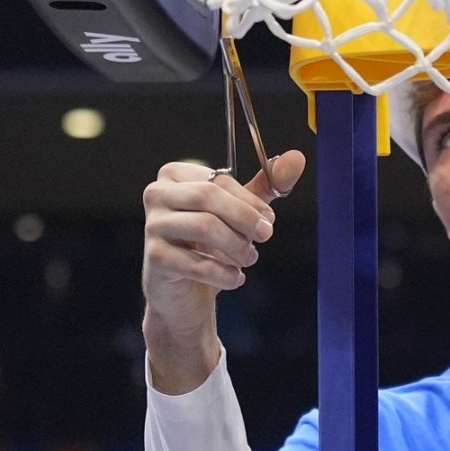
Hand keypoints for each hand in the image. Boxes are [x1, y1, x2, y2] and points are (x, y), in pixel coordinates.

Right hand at [141, 151, 305, 393]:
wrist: (185, 292)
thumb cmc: (209, 245)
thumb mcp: (241, 212)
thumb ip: (267, 185)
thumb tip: (296, 158)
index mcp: (175, 175)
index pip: (217, 179)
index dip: (249, 200)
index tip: (269, 220)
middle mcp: (157, 194)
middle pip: (207, 196)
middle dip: (244, 218)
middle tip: (265, 236)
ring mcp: (153, 226)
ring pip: (204, 226)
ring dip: (237, 246)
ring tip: (249, 258)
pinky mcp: (155, 258)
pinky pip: (197, 262)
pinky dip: (224, 273)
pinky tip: (234, 278)